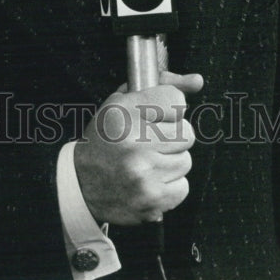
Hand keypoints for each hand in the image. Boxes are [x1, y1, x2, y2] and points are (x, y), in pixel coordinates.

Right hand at [73, 71, 202, 225]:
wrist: (81, 184)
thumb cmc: (106, 138)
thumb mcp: (122, 102)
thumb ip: (163, 86)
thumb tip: (197, 81)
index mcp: (124, 112)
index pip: (176, 101)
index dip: (170, 109)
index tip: (158, 116)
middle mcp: (134, 142)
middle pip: (187, 133)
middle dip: (173, 137)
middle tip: (152, 141)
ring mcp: (144, 173)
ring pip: (185, 160)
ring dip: (171, 162)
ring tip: (148, 162)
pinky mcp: (152, 199)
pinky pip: (183, 186)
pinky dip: (170, 185)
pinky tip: (150, 180)